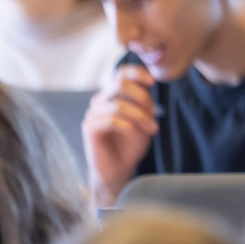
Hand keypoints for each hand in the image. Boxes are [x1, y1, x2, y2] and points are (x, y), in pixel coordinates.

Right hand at [83, 65, 159, 207]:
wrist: (119, 170)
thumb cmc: (130, 145)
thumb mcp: (144, 122)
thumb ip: (145, 105)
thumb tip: (148, 89)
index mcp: (113, 96)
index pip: (121, 74)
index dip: (137, 73)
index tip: (153, 82)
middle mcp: (101, 101)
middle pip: (120, 83)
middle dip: (142, 97)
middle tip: (154, 114)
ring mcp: (93, 114)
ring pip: (119, 104)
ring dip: (140, 116)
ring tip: (152, 129)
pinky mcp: (90, 128)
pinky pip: (112, 121)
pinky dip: (130, 127)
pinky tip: (137, 135)